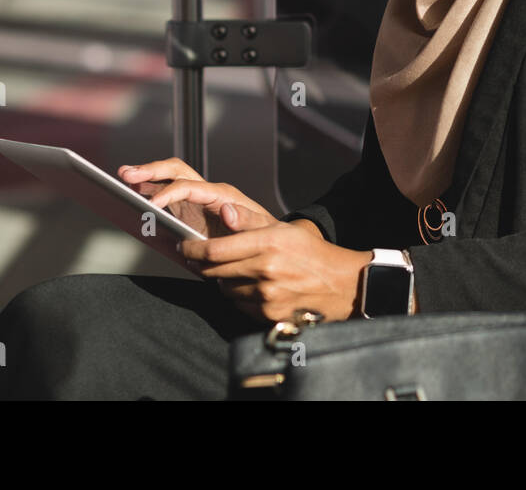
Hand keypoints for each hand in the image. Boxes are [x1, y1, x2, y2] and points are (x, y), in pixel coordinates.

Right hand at [116, 158, 272, 239]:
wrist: (267, 244)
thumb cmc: (264, 236)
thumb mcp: (262, 230)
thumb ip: (246, 220)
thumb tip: (227, 210)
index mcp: (221, 194)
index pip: (189, 186)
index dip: (168, 194)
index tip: (152, 206)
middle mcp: (206, 191)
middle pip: (175, 171)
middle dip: (150, 170)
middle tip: (126, 175)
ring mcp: (195, 200)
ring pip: (166, 180)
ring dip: (144, 177)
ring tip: (121, 179)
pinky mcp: (187, 211)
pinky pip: (164, 197)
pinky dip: (146, 193)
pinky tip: (130, 196)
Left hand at [167, 200, 371, 323]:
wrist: (340, 284)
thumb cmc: (311, 253)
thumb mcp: (283, 229)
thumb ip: (249, 221)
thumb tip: (222, 210)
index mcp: (268, 243)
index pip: (215, 250)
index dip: (193, 249)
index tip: (185, 247)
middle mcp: (265, 270)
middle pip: (214, 271)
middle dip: (204, 265)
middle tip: (203, 259)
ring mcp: (266, 295)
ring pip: (225, 289)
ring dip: (224, 280)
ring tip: (239, 271)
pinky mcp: (268, 315)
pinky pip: (239, 305)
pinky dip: (240, 296)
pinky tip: (253, 286)